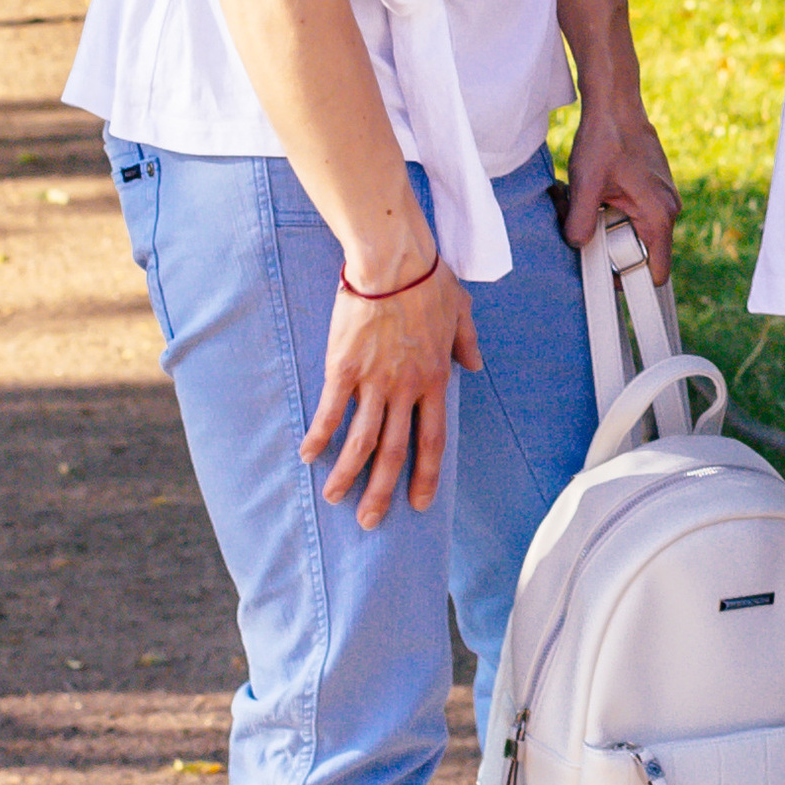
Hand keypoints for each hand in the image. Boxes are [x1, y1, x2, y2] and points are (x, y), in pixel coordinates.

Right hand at [302, 255, 482, 527]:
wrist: (394, 262)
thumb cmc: (429, 280)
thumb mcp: (462, 312)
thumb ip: (467, 343)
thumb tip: (475, 364)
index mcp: (435, 379)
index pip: (433, 441)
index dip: (426, 477)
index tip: (419, 504)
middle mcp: (406, 389)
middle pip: (394, 453)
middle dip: (382, 492)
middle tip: (370, 522)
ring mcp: (374, 382)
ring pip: (361, 442)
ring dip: (348, 475)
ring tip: (335, 499)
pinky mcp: (343, 369)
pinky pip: (331, 412)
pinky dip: (320, 437)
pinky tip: (308, 456)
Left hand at [559, 94, 680, 281]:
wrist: (615, 104)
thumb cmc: (605, 139)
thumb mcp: (585, 184)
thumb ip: (580, 223)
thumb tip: (576, 245)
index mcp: (659, 215)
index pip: (657, 272)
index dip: (629, 281)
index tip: (603, 277)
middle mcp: (667, 210)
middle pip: (638, 253)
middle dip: (606, 246)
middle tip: (580, 224)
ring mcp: (662, 199)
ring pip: (631, 232)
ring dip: (604, 226)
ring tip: (583, 201)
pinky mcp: (651, 190)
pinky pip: (631, 214)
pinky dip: (609, 210)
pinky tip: (592, 192)